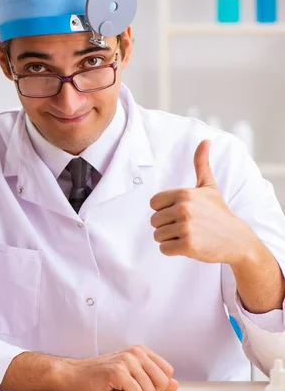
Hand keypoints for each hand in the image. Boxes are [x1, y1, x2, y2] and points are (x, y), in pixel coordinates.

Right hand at [62, 345, 178, 390]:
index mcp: (141, 351)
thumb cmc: (102, 375)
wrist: (75, 374)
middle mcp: (136, 352)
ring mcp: (127, 361)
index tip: (138, 382)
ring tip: (118, 386)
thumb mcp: (132, 374)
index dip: (155, 384)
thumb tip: (175, 385)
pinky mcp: (118, 372)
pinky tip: (112, 389)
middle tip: (127, 386)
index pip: (167, 372)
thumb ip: (154, 378)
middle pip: (161, 383)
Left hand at [150, 139, 251, 263]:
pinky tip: (188, 246)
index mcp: (184, 193)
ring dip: (169, 239)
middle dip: (166, 226)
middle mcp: (183, 208)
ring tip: (188, 235)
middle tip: (186, 226)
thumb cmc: (218, 212)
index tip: (180, 213)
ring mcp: (185, 227)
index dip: (164, 210)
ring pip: (157, 236)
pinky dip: (172, 250)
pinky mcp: (187, 245)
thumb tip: (205, 140)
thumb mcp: (209, 187)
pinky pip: (164, 249)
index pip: (153, 203)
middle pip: (154, 221)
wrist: (237, 239)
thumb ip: (201, 164)